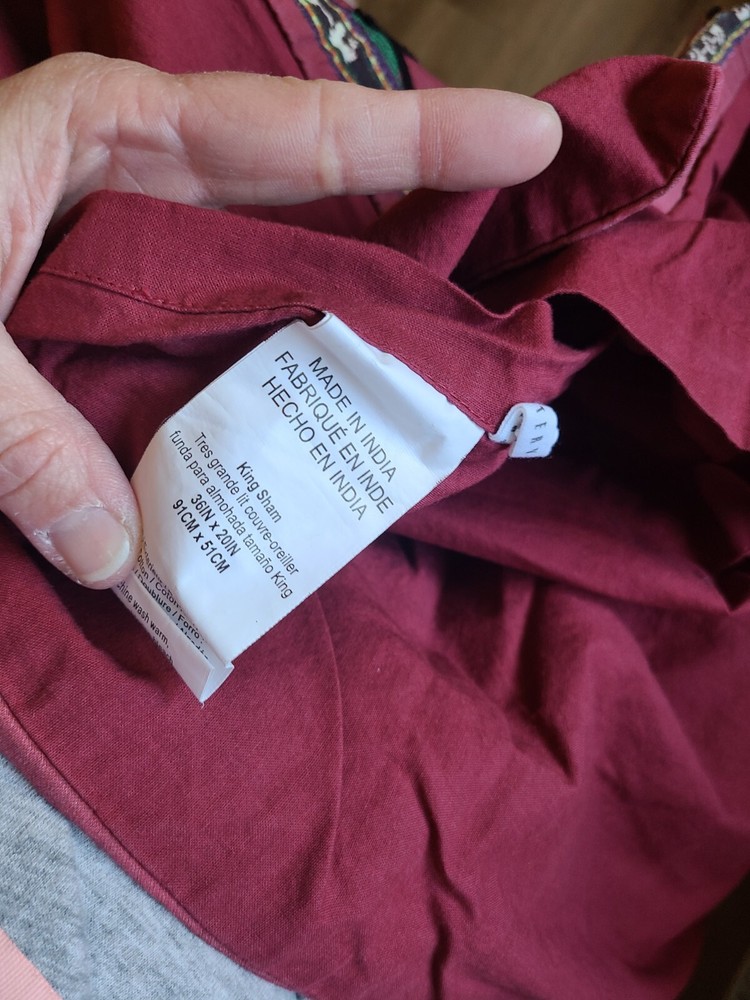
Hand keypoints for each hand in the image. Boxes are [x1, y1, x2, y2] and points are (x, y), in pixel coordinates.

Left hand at [0, 52, 560, 586]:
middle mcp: (130, 193)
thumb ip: (16, 434)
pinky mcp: (102, 330)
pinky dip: (241, 410)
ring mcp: (123, 263)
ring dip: (328, 349)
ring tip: (422, 391)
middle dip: (409, 239)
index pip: (295, 132)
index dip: (423, 142)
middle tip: (511, 277)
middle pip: (304, 210)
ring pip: (260, 297)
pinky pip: (200, 362)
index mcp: (100, 137)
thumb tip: (113, 556)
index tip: (533, 138)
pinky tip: (279, 461)